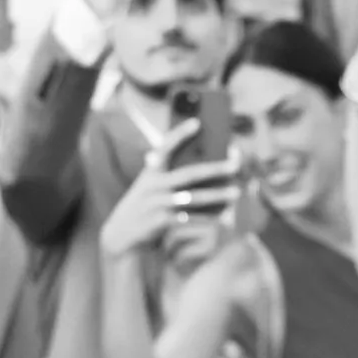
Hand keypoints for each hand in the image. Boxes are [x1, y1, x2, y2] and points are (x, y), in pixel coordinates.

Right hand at [101, 147, 241, 258]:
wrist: (122, 235)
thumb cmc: (145, 206)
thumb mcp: (150, 186)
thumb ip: (169, 175)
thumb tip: (206, 165)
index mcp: (151, 172)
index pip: (165, 147)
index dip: (180, 134)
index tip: (197, 122)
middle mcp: (154, 185)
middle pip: (190, 174)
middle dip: (215, 169)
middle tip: (235, 165)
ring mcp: (157, 204)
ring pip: (195, 198)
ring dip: (217, 196)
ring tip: (235, 193)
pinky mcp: (161, 222)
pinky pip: (191, 218)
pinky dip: (208, 217)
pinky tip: (224, 215)